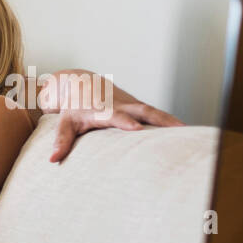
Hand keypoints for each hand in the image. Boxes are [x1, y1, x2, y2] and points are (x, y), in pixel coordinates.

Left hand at [40, 69, 182, 161]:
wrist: (78, 83)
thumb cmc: (72, 107)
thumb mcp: (64, 123)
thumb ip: (61, 141)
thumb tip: (52, 160)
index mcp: (103, 110)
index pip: (116, 116)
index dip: (126, 121)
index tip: (137, 129)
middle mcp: (121, 106)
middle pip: (143, 111)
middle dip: (160, 119)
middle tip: (178, 129)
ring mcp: (132, 105)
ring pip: (154, 111)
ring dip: (171, 120)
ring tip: (190, 131)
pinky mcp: (138, 107)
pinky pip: (156, 114)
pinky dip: (169, 120)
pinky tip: (185, 130)